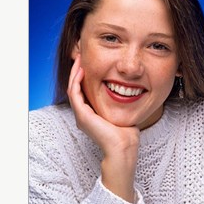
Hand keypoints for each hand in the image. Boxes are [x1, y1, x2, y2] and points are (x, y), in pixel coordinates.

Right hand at [67, 55, 139, 202]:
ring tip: (80, 59)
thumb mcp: (122, 113)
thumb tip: (131, 92)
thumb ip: (122, 103)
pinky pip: (74, 93)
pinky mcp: (82, 115)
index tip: (91, 62)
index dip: (85, 75)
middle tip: (82, 55)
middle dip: (78, 70)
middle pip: (76, 87)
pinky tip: (81, 70)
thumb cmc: (126, 134)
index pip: (84, 90)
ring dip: (75, 72)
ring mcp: (81, 115)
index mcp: (91, 114)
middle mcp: (83, 114)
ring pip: (72, 88)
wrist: (123, 148)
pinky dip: (76, 80)